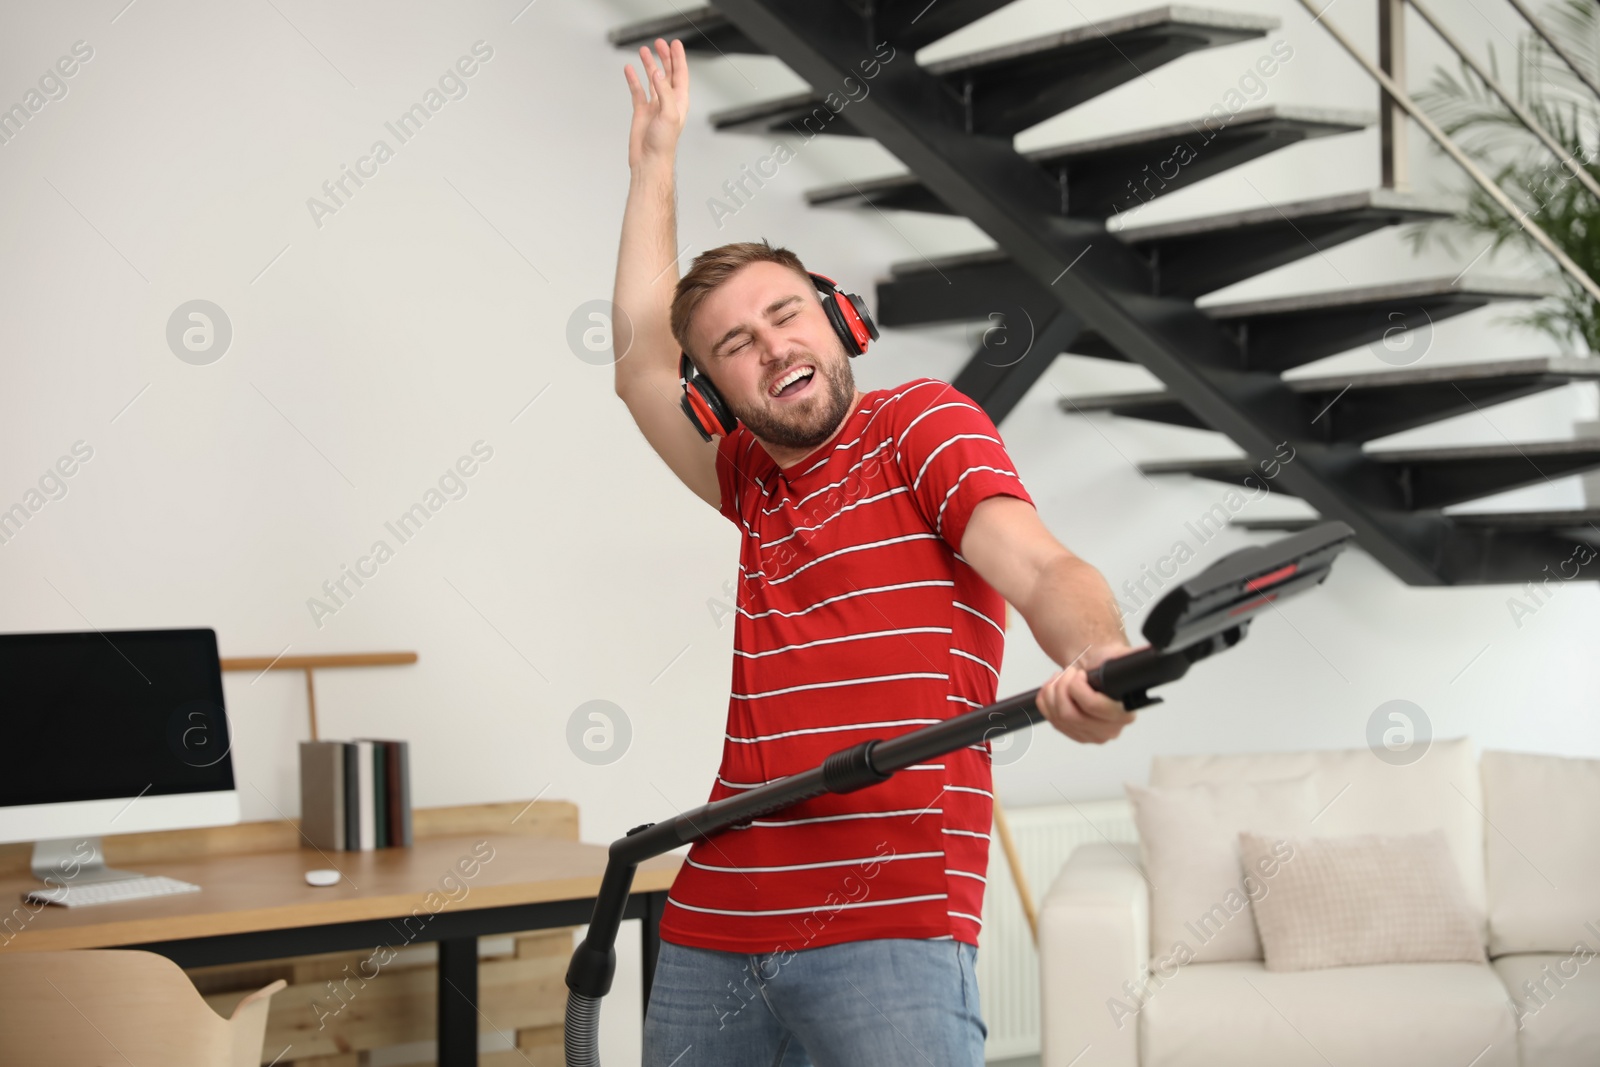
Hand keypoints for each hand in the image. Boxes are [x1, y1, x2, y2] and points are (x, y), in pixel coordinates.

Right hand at [623, 38, 688, 168]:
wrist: (649, 160)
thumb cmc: (663, 143)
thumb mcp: (669, 114)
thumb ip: (664, 92)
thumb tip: (657, 73)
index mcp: (679, 101)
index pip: (680, 74)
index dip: (678, 57)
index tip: (675, 43)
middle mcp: (668, 101)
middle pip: (667, 73)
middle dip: (664, 57)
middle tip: (659, 43)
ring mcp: (654, 105)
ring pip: (652, 79)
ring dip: (649, 64)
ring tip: (643, 50)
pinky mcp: (641, 111)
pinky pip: (637, 90)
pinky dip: (633, 79)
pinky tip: (629, 69)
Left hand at [1036, 642, 1143, 743]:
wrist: (1099, 669)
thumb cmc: (1110, 664)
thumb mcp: (1123, 656)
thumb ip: (1135, 657)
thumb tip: (1148, 655)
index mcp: (1125, 712)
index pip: (1095, 706)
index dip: (1079, 687)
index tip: (1080, 673)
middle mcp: (1109, 729)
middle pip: (1070, 714)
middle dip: (1063, 687)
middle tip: (1068, 672)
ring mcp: (1090, 735)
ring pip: (1058, 717)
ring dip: (1052, 692)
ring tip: (1060, 677)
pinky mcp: (1074, 734)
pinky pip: (1051, 720)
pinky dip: (1045, 701)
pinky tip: (1053, 688)